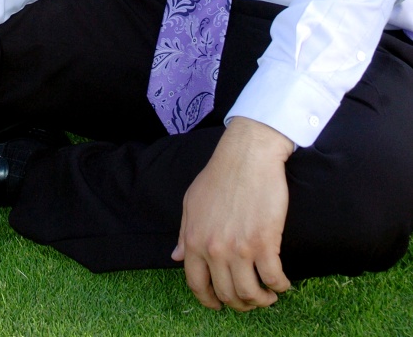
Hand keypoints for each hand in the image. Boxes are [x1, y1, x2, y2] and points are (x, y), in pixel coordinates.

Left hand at [173, 118, 292, 311]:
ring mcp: (239, 248)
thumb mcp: (192, 202)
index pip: (197, 284)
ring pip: (250, 293)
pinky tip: (282, 282)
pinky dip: (280, 285)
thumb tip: (176, 257)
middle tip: (250, 300)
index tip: (219, 304)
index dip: (209, 300)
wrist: (247, 155)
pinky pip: (273, 278)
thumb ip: (184, 232)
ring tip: (268, 295)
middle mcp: (214, 249)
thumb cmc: (220, 174)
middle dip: (239, 303)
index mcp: (193, 240)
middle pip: (226, 294)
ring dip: (261, 300)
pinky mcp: (264, 242)